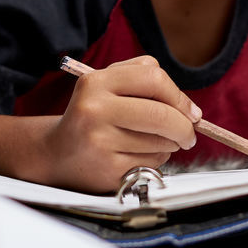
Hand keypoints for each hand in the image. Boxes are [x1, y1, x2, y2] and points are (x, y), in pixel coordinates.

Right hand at [42, 55, 200, 192]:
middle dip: (185, 127)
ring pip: (160, 142)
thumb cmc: (93, 114)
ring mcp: (100, 141)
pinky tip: (138, 155)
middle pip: (161, 115)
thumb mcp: (108, 84)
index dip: (179, 96)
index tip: (190, 111)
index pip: (154, 78)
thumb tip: (189, 108)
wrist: (57, 152)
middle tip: (189, 134)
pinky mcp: (107, 169)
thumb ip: (145, 79)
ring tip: (153, 141)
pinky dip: (155, 160)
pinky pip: (151, 163)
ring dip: (169, 144)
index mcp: (96, 82)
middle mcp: (95, 109)